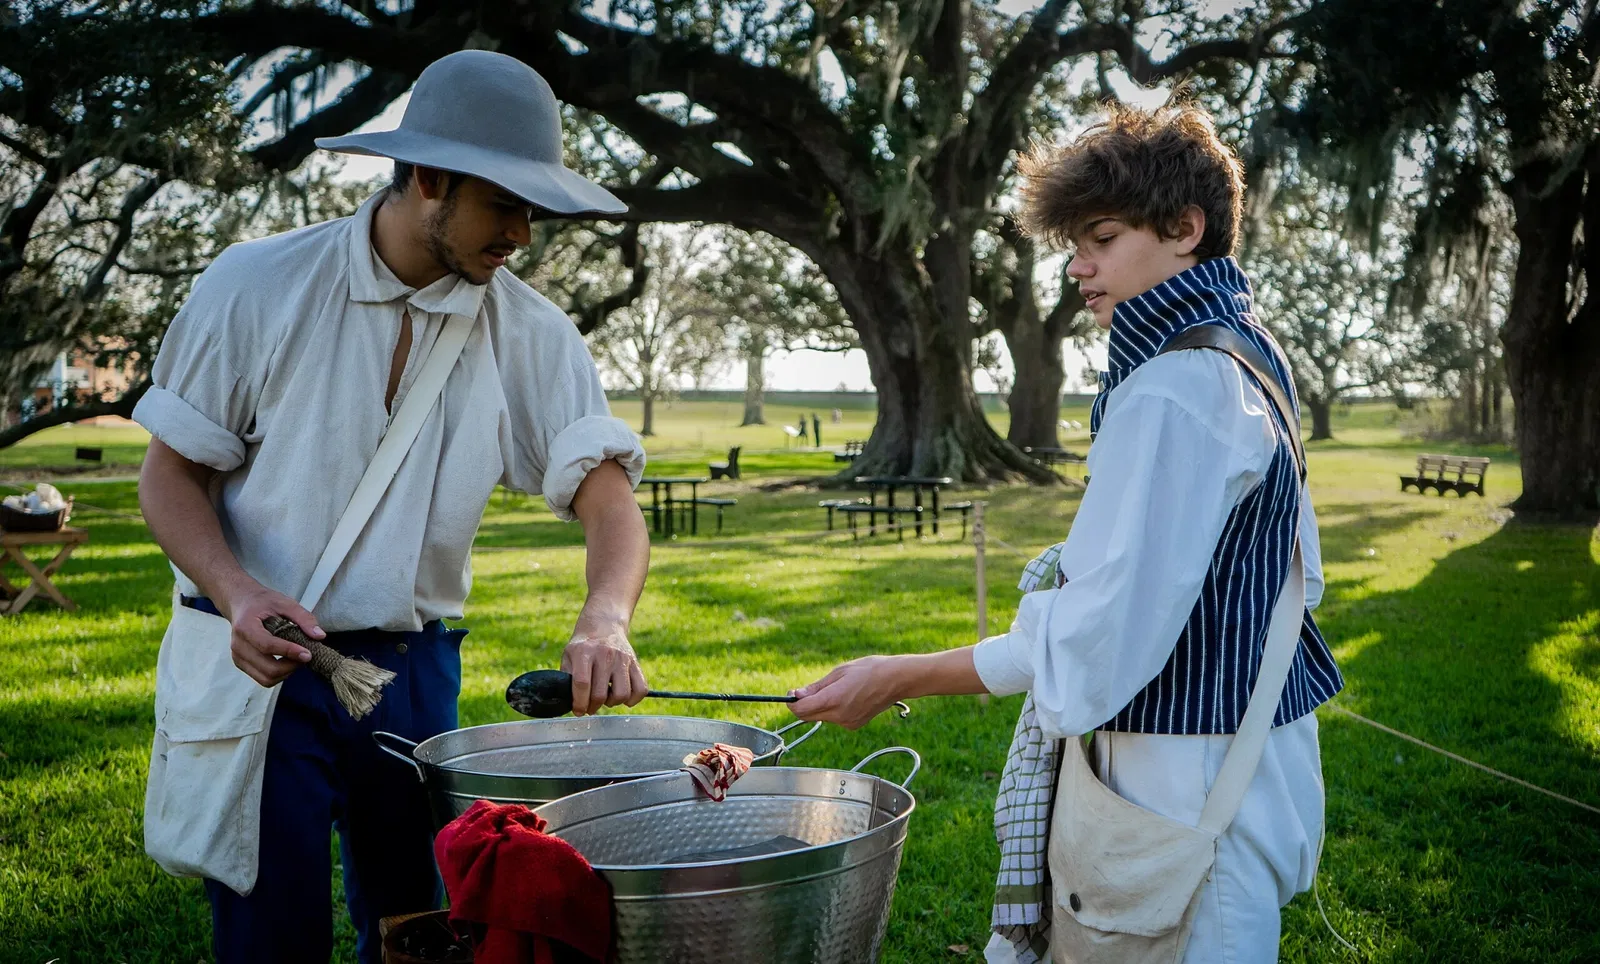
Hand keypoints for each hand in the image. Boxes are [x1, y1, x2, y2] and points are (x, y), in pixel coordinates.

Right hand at [219, 583, 322, 686]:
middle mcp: (238, 645)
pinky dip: (279, 675)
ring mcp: (238, 657)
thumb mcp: (285, 603)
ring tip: (297, 659)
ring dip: (286, 673)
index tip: (308, 654)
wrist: (242, 604)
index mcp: (245, 627)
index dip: (289, 652)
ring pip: (266, 678)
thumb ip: (303, 618)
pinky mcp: (241, 664)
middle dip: (291, 666)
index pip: (267, 646)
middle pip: (268, 668)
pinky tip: (287, 661)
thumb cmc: (263, 602)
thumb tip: (320, 636)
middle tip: (306, 656)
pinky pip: (262, 678)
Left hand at [561, 624, 646, 714]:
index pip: (582, 684)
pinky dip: (632, 699)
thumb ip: (566, 677)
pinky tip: (622, 696)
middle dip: (593, 707)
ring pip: (622, 694)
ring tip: (606, 698)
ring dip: (612, 703)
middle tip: (589, 707)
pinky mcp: (635, 663)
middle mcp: (605, 654)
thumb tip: (568, 701)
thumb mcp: (569, 656)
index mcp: (584, 652)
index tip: (578, 711)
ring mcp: (622, 658)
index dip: (579, 703)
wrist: (604, 625)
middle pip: (601, 693)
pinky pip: (641, 689)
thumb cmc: (583, 646)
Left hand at [788, 655, 905, 728]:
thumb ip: (816, 687)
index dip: (792, 702)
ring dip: (819, 706)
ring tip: (836, 688)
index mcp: (833, 700)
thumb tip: (796, 695)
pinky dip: (833, 710)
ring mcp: (847, 723)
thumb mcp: (839, 672)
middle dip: (803, 705)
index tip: (791, 693)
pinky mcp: (854, 725)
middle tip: (807, 690)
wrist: (896, 680)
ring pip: (822, 717)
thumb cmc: (868, 669)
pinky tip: (847, 697)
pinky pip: (835, 719)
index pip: (801, 709)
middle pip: (808, 716)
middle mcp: (839, 716)